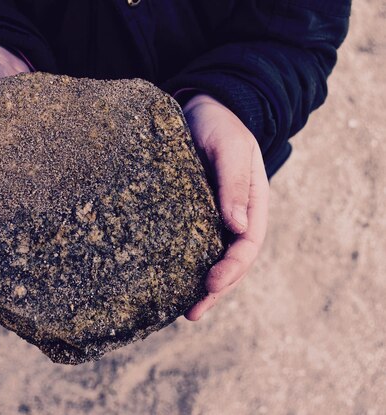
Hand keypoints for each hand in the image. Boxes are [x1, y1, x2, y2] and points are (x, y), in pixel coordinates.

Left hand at [181, 94, 269, 320]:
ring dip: (202, 286)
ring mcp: (214, 217)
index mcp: (253, 204)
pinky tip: (169, 281)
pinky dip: (184, 265)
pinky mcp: (192, 214)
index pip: (248, 245)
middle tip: (193, 313)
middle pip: (232, 261)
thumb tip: (238, 227)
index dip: (232, 268)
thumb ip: (234, 183)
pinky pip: (191, 244)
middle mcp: (236, 216)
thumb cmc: (219, 124)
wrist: (202, 107)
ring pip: (212, 258)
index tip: (211, 284)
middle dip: (216, 289)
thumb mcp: (230, 147)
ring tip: (183, 312)